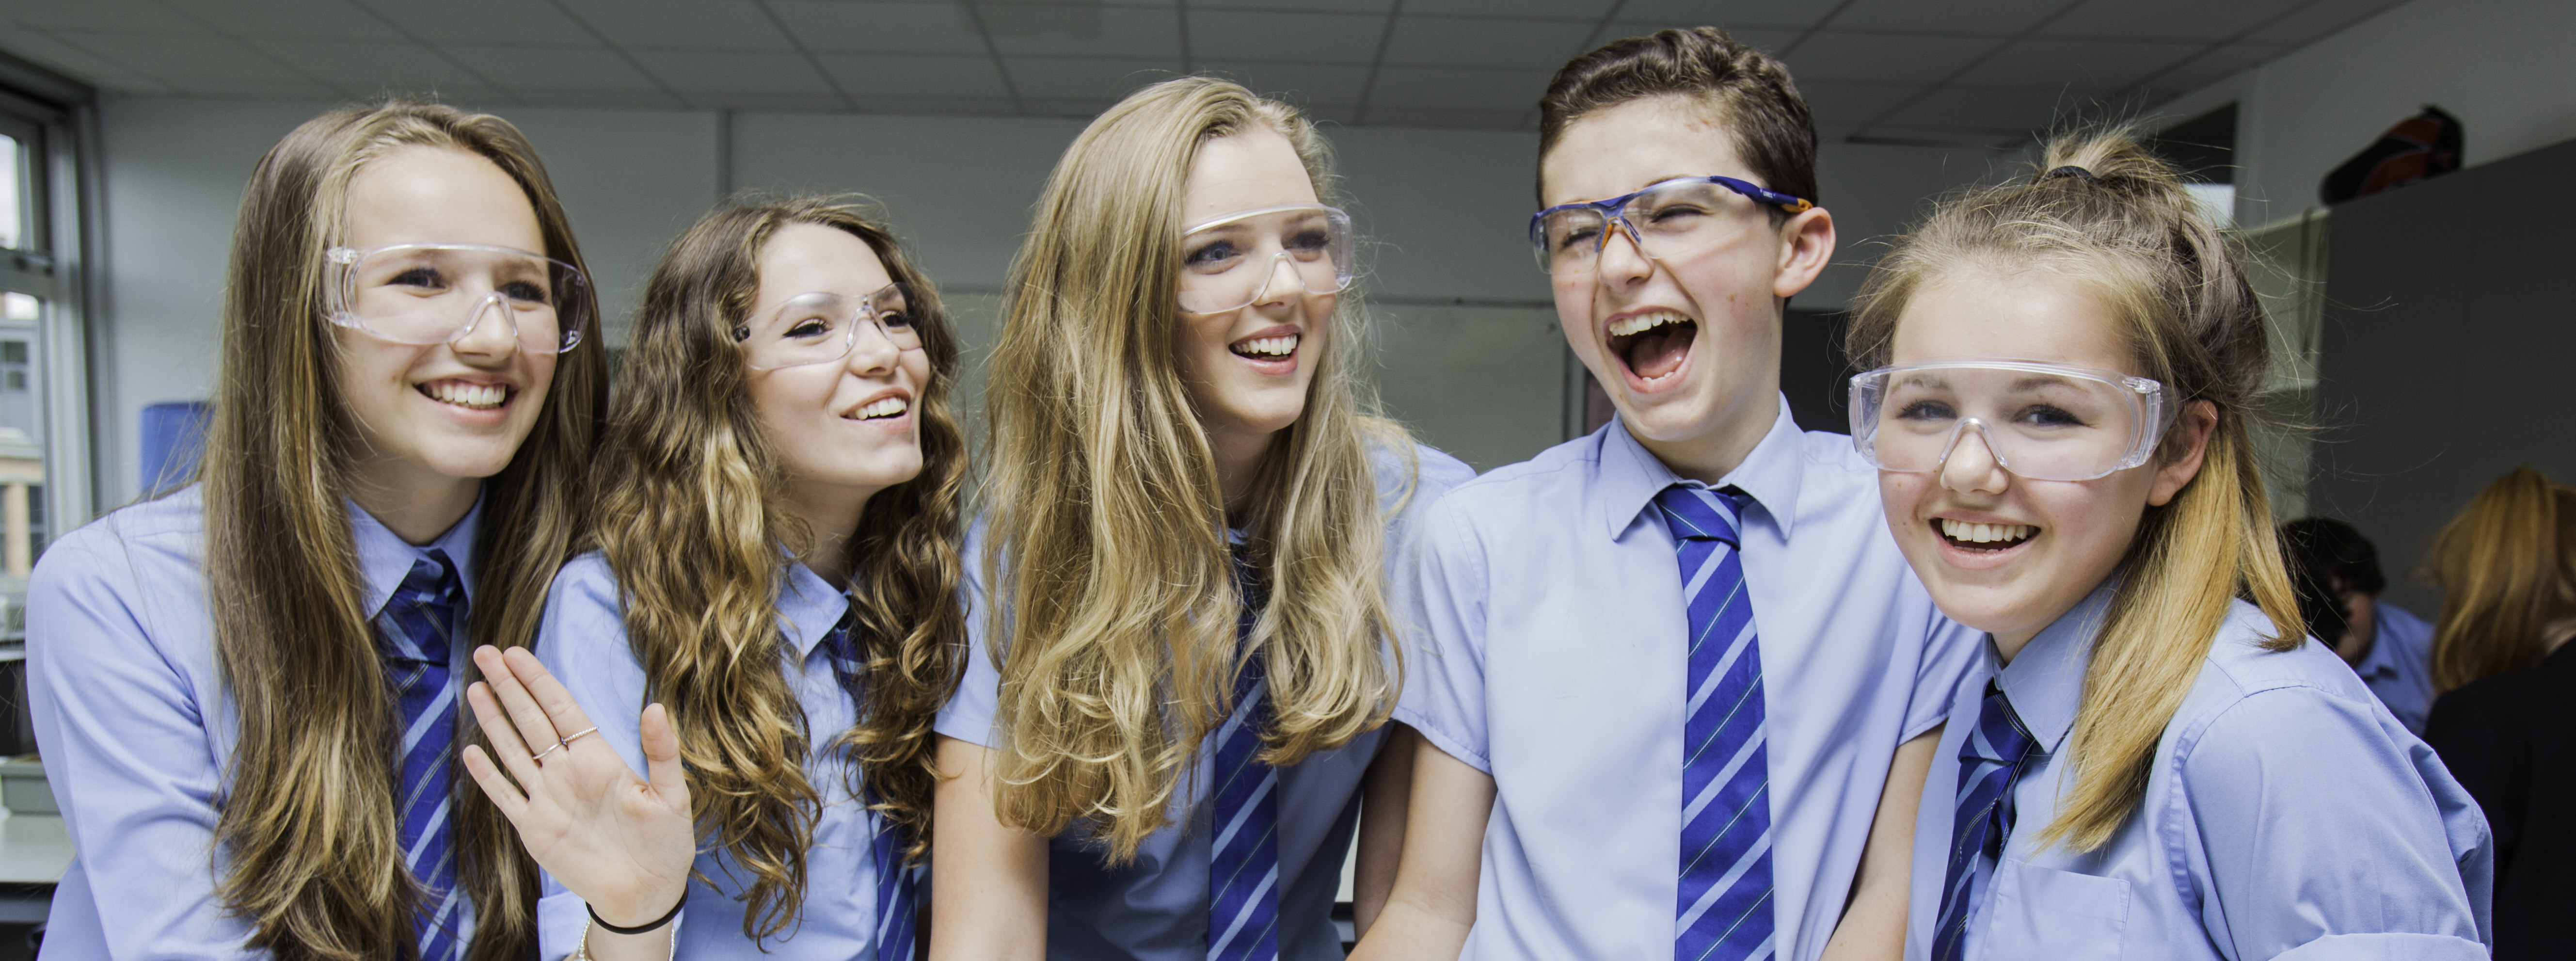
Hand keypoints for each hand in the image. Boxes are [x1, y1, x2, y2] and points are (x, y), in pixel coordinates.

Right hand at [459, 645, 695, 925]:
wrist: (646, 893)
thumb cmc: (665, 844)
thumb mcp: (671, 796)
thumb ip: (660, 752)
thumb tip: (654, 707)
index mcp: (599, 759)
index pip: (562, 710)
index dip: (538, 681)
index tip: (515, 653)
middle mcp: (569, 772)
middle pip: (531, 721)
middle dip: (508, 687)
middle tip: (485, 653)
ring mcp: (548, 799)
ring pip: (513, 751)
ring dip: (494, 720)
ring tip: (475, 688)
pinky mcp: (535, 828)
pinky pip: (505, 796)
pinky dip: (488, 775)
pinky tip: (471, 750)